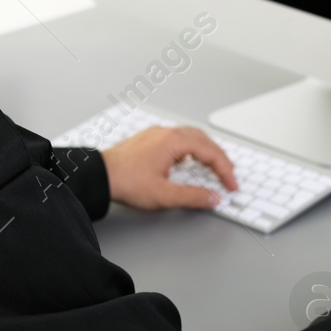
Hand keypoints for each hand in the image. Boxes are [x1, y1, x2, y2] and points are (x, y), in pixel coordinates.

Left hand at [101, 125, 237, 211]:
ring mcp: (156, 134)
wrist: (99, 176)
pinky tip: (187, 162)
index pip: (210, 152)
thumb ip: (192, 197)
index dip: (225, 170)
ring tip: (213, 167)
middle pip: (203, 140)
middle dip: (219, 157)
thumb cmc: (126, 182)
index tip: (231, 185)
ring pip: (190, 137)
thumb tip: (213, 197)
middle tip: (228, 174)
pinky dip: (190, 149)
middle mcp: (166, 133)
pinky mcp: (148, 140)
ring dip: (205, 151)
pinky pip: (177, 139)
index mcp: (174, 142)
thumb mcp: (164, 195)